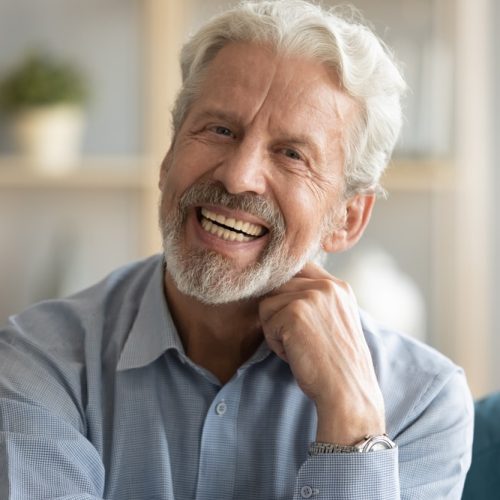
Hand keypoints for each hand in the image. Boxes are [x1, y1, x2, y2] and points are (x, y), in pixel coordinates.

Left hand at [259, 262, 385, 444]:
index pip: (300, 267)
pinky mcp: (295, 311)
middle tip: (296, 339)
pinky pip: (266, 321)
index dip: (286, 288)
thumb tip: (278, 286)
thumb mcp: (334, 321)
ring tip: (297, 347)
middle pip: (279, 285)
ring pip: (268, 302)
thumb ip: (315, 300)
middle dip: (279, 313)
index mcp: (339, 287)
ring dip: (275, 328)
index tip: (289, 314)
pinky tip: (295, 354)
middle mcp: (327, 285)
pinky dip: (275, 342)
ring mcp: (311, 296)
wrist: (348, 391)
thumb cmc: (337, 364)